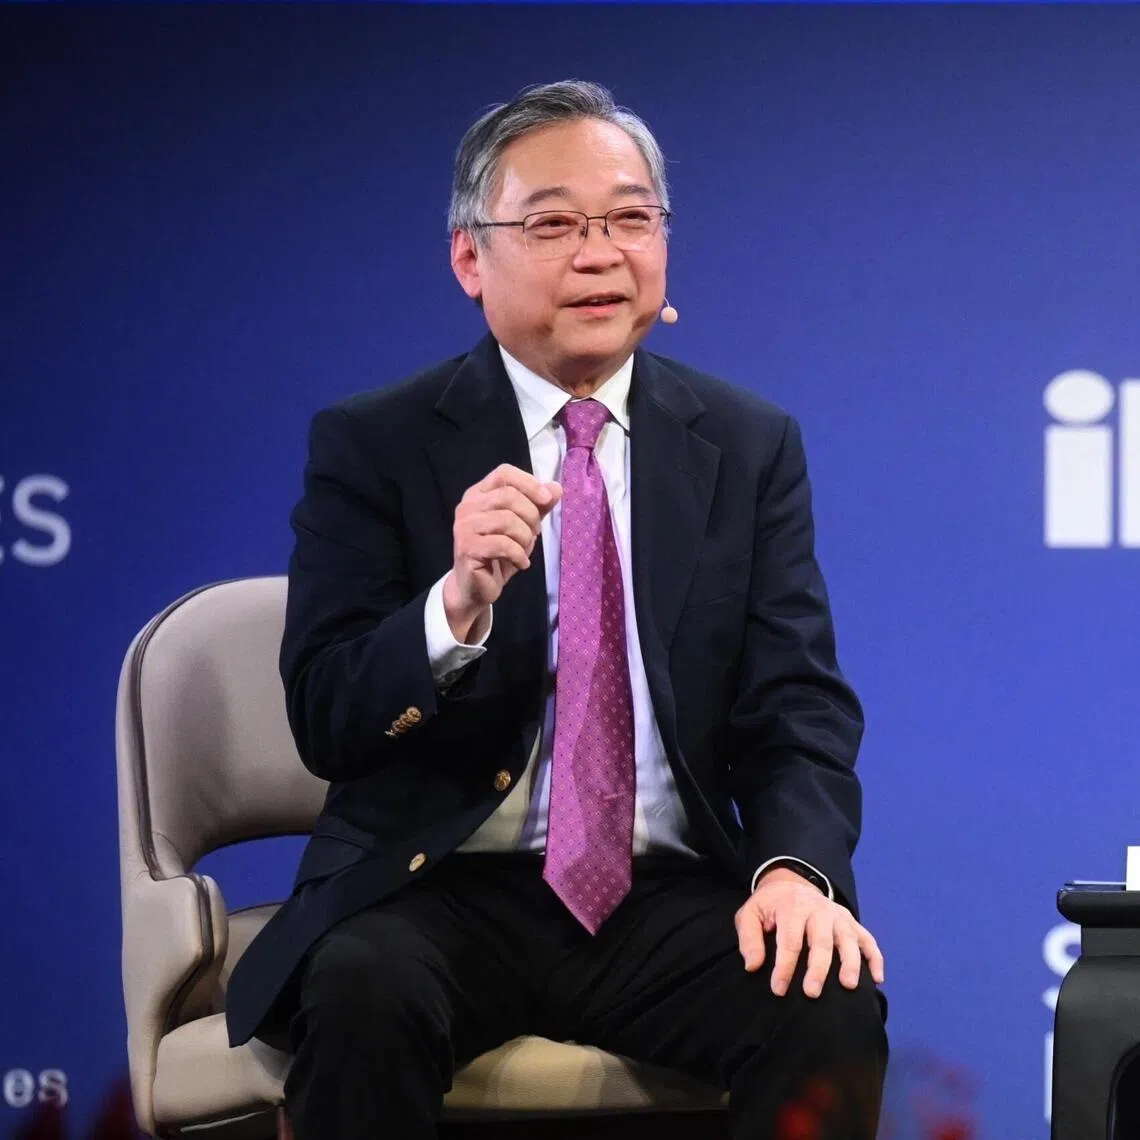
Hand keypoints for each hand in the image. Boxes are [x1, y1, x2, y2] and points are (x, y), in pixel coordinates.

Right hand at [443, 464, 560, 640]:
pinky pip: (503, 545)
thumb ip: (538, 506)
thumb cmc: (499, 554)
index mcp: (479, 494)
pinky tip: (521, 563)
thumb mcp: (524, 526)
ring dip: (525, 538)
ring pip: (506, 520)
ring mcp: (464, 527)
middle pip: (509, 496)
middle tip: (534, 534)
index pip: (504, 473)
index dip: (529, 483)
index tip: (547, 500)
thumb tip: (556, 488)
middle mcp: (467, 506)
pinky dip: (519, 555)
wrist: (476, 587)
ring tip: (525, 550)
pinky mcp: (467, 549)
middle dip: (531, 516)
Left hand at [734, 867, 884, 998]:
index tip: (778, 989)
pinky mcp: (852, 923)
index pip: (790, 940)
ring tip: (848, 986)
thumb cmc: (770, 907)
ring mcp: (839, 916)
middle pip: (821, 941)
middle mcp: (819, 910)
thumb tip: (753, 965)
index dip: (784, 967)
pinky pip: (868, 940)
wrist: (791, 884)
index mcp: (792, 907)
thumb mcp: (750, 914)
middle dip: (818, 968)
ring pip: (848, 940)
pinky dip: (876, 958)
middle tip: (811, 993)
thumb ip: (749, 938)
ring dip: (850, 963)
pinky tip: (878, 979)